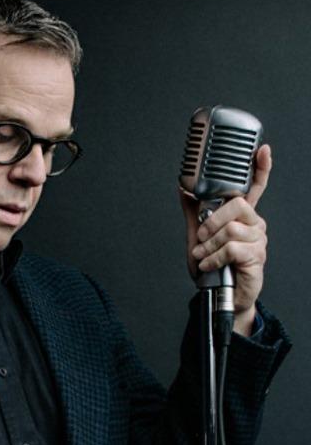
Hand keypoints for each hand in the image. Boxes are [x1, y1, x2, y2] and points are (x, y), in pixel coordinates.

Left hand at [179, 144, 271, 335]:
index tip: (262, 150)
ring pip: (231, 229)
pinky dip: (214, 257)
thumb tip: (183, 187)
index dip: (260, 168)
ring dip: (209, 244)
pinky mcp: (256, 257)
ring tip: (203, 255)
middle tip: (202, 238)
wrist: (219, 295)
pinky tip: (210, 264)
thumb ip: (194, 212)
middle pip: (237, 205)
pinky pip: (231, 248)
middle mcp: (254, 224)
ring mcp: (258, 241)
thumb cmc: (214, 265)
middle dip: (212, 221)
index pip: (255, 187)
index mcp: (242, 216)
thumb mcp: (198, 235)